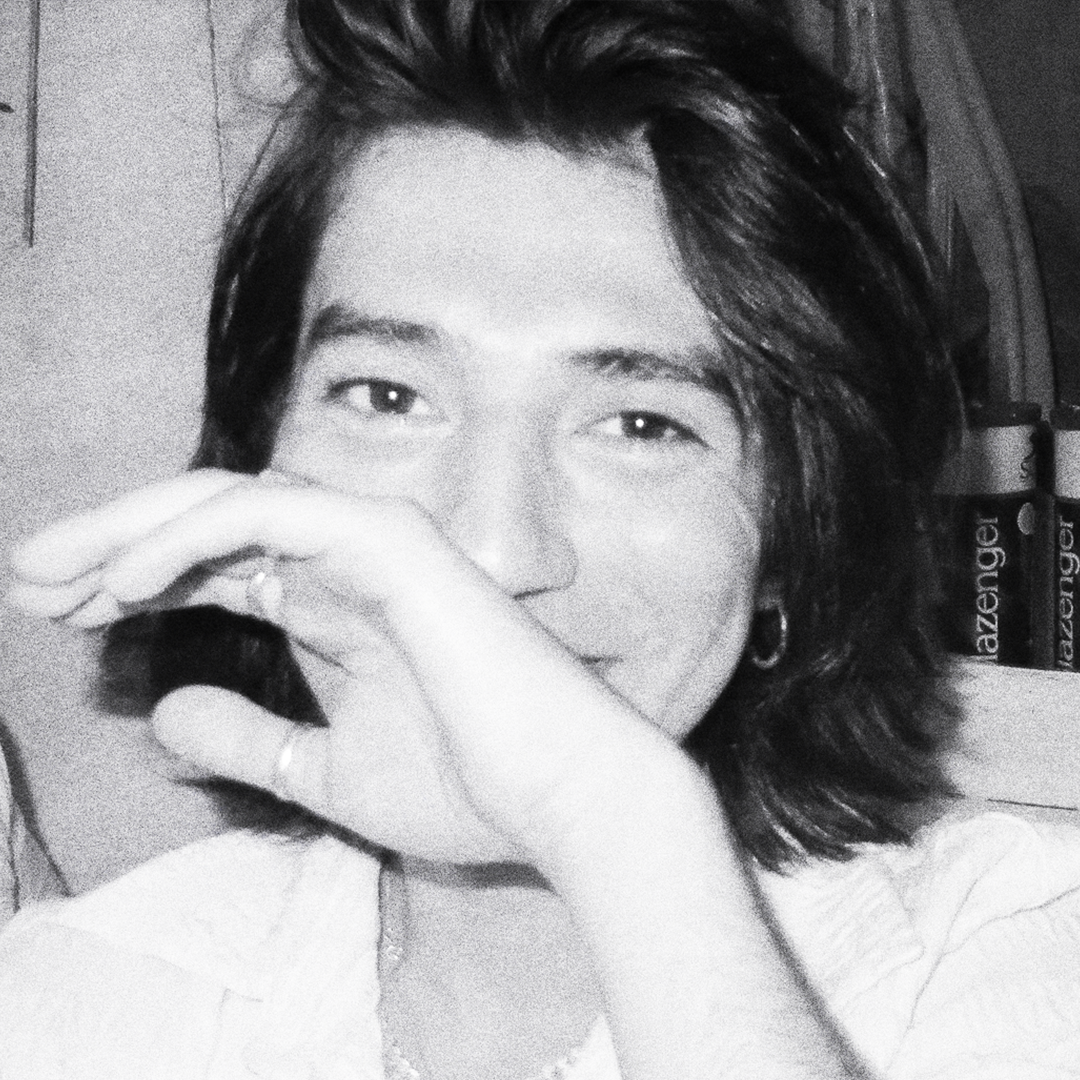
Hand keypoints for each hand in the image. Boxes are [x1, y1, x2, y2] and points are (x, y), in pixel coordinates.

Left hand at [8, 469, 673, 869]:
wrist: (562, 796)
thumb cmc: (467, 786)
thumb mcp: (324, 772)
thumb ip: (249, 739)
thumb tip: (165, 716)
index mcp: (339, 606)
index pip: (222, 566)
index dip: (139, 581)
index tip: (65, 616)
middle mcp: (352, 562)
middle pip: (211, 523)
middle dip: (113, 544)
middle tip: (31, 581)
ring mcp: (375, 543)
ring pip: (230, 500)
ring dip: (134, 530)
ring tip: (51, 576)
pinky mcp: (393, 543)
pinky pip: (271, 515)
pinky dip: (192, 536)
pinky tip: (127, 582)